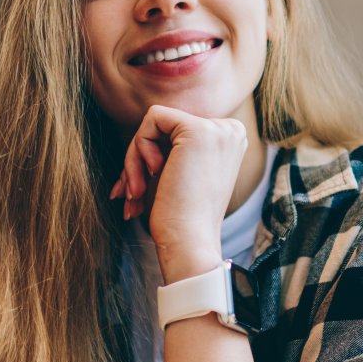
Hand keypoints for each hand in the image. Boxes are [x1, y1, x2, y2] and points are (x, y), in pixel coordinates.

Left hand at [108, 105, 247, 280]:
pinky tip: (152, 177)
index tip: (143, 189)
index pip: (177, 131)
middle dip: (139, 161)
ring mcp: (218, 128)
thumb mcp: (182, 173)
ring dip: (134, 162)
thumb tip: (144, 134)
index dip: (153, 159)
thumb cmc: (180, 217)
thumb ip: (173, 148)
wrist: (189, 242)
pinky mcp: (196, 130)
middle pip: (165, 127)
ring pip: (155, 124)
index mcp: (230, 141)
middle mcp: (230, 130)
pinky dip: (139, 150)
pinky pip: (152, 119)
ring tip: (135, 193)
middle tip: (132, 195)